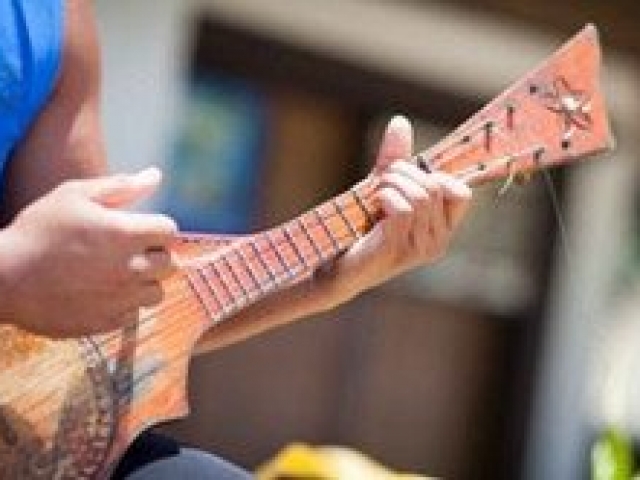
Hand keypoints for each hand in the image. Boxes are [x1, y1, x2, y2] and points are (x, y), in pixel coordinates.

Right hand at [0, 168, 177, 337]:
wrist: (3, 278)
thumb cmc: (37, 231)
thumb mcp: (74, 195)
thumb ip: (120, 186)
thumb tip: (155, 176)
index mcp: (126, 234)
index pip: (169, 230)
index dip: (156, 227)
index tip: (139, 228)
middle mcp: (131, 268)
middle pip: (169, 263)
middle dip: (155, 254)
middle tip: (127, 251)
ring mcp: (120, 299)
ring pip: (156, 292)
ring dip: (144, 282)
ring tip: (117, 273)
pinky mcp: (107, 322)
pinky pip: (133, 313)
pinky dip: (124, 304)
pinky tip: (101, 292)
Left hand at [315, 116, 470, 308]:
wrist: (337, 266)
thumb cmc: (363, 228)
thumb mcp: (385, 188)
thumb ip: (396, 158)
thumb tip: (400, 121)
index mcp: (443, 229)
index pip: (462, 193)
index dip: (436, 175)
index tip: (408, 174)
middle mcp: (438, 242)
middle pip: (435, 188)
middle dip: (406, 173)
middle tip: (382, 178)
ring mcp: (419, 249)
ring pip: (420, 196)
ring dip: (393, 183)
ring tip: (376, 190)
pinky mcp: (397, 250)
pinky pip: (402, 209)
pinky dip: (385, 196)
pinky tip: (374, 202)